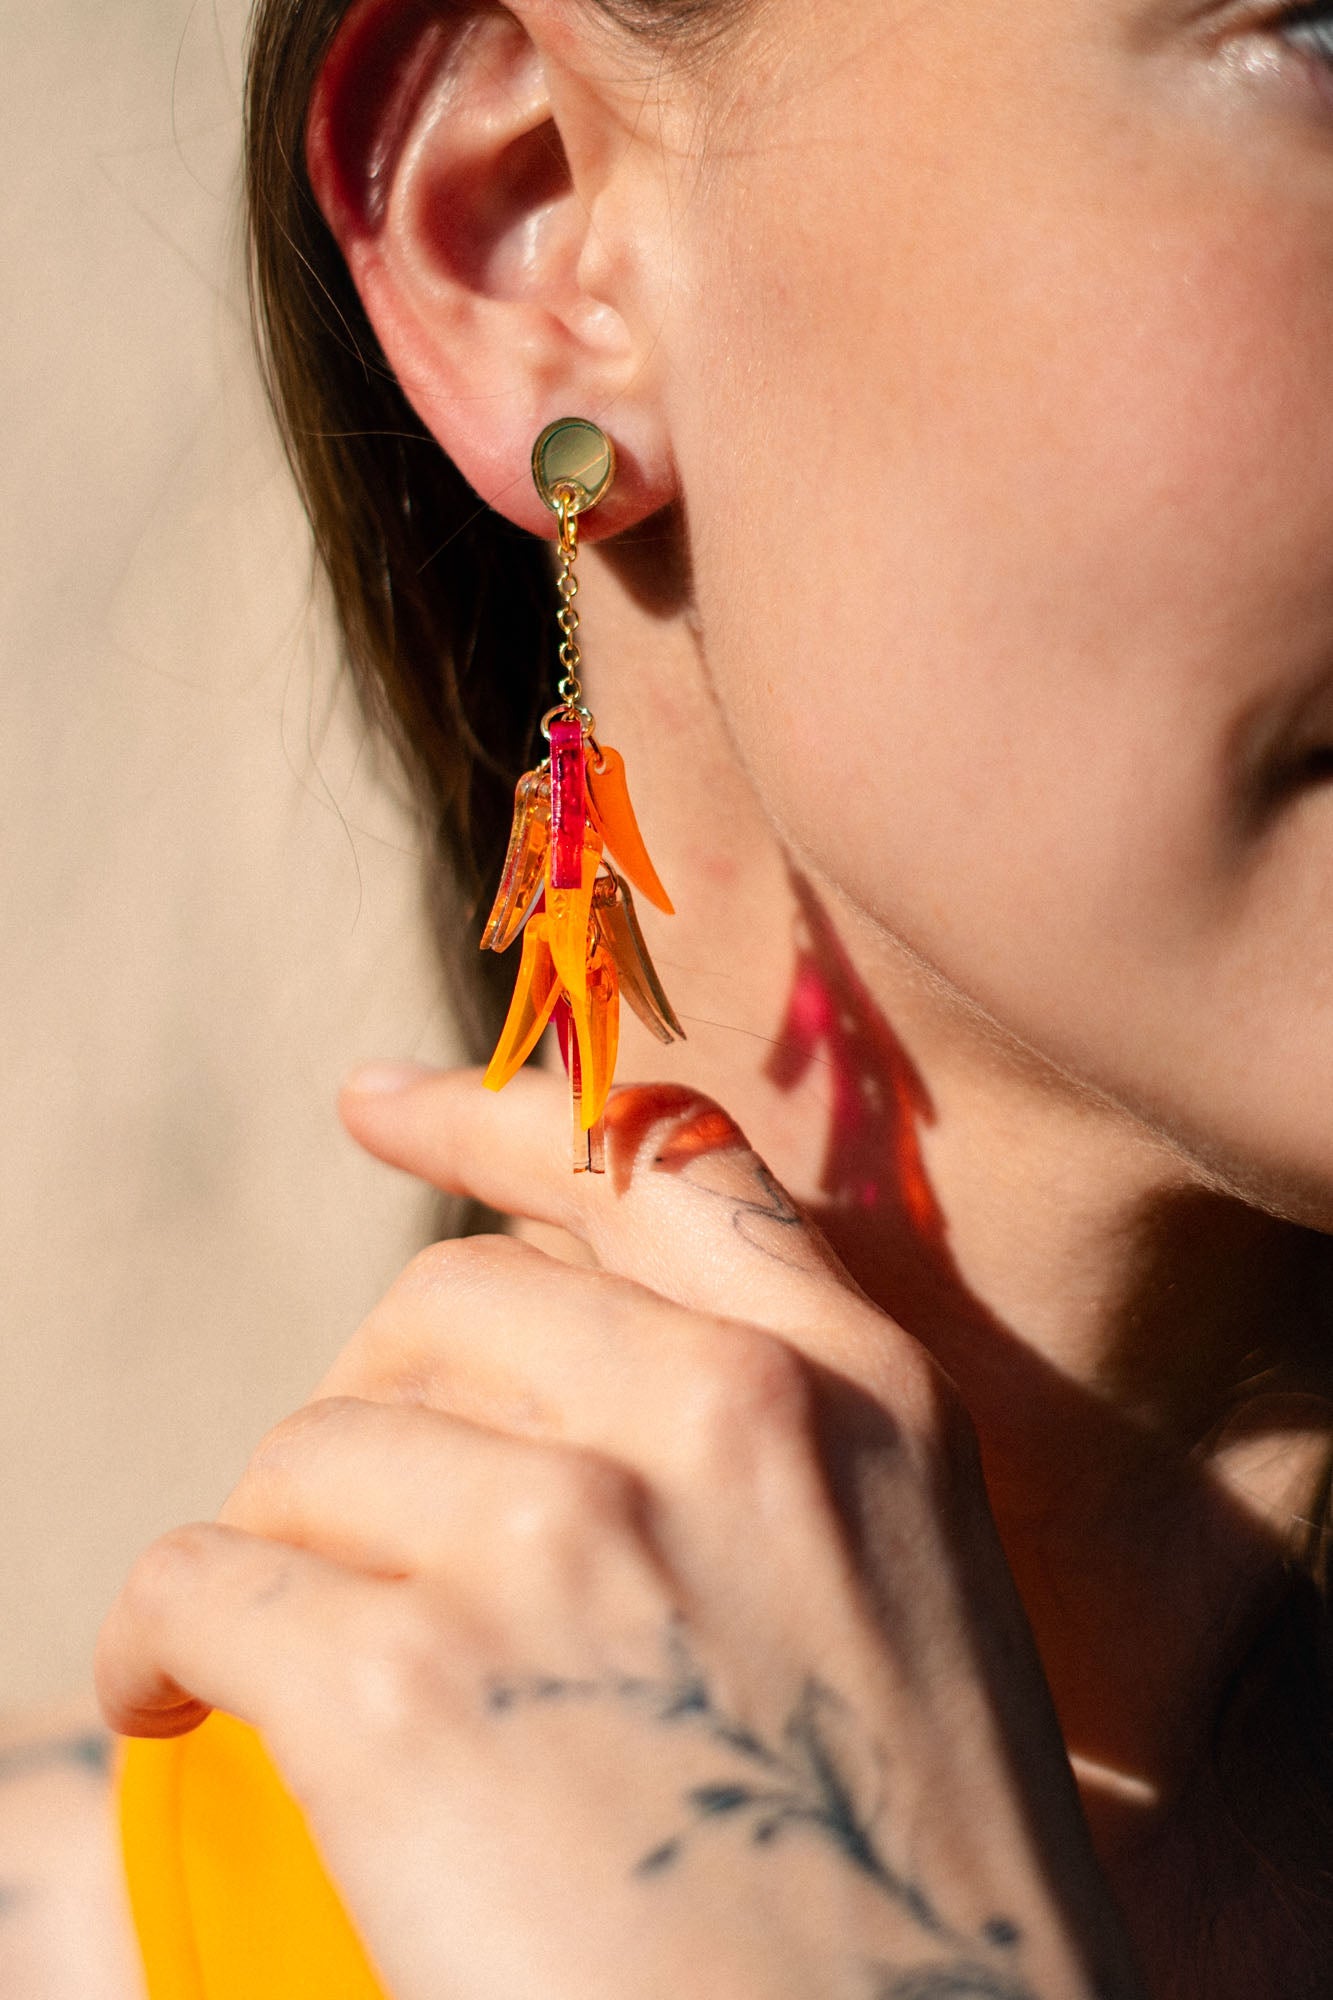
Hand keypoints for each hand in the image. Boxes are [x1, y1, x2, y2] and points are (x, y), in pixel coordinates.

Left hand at [96, 1068, 1140, 1999]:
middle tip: (347, 1530)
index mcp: (860, 1392)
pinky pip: (210, 1575)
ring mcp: (570, 1539)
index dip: (494, 1123)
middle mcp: (727, 1420)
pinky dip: (162, 1635)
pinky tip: (173, 1707)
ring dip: (273, 1544)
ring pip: (314, 1449)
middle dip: (371, 1406)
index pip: (650, 1173)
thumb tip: (523, 1371)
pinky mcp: (412, 1687)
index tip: (372, 1100)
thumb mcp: (892, 1600)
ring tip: (267, 1657)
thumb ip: (755, 1449)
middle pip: (442, 1310)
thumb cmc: (892, 1890)